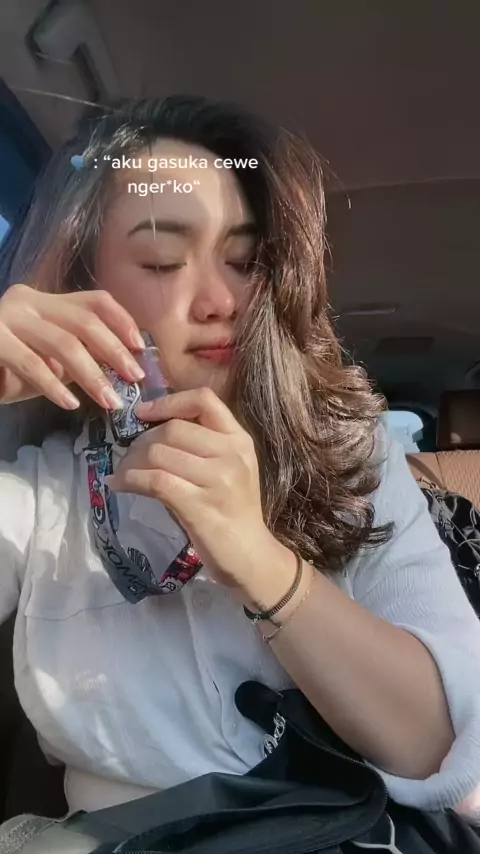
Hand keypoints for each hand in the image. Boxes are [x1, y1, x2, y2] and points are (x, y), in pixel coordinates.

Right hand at [0, 285, 145, 409]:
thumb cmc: (8, 370)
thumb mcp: (49, 359)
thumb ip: (80, 355)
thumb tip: (125, 366)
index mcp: (46, 300)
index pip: (95, 301)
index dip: (123, 321)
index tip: (141, 348)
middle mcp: (28, 301)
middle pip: (84, 322)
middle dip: (114, 352)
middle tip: (135, 379)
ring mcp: (8, 318)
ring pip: (63, 344)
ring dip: (91, 375)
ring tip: (110, 401)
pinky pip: (31, 364)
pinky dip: (53, 386)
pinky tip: (70, 403)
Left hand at [105, 386, 296, 595]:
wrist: (251, 557)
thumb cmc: (233, 512)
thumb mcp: (228, 470)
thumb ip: (201, 446)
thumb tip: (150, 431)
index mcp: (239, 440)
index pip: (203, 400)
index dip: (168, 401)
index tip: (143, 413)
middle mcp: (232, 454)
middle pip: (173, 428)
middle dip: (141, 441)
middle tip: (128, 458)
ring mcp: (218, 480)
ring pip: (159, 453)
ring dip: (130, 462)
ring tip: (122, 474)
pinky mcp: (200, 505)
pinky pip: (155, 480)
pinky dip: (130, 480)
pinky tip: (119, 486)